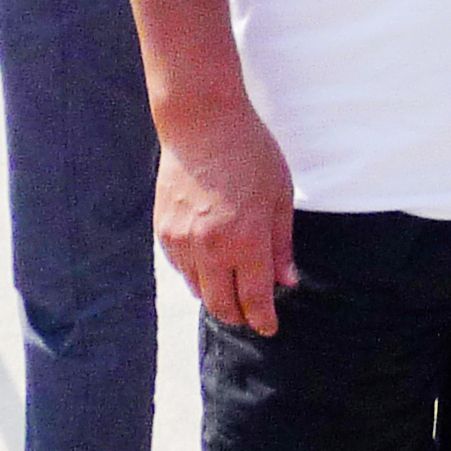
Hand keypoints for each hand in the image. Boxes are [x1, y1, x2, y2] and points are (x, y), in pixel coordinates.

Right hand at [154, 100, 297, 334]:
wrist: (202, 122)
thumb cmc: (250, 152)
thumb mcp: (280, 194)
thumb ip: (282, 243)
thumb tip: (287, 282)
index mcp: (247, 239)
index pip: (255, 299)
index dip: (263, 320)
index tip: (269, 328)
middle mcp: (212, 248)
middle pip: (222, 306)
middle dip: (239, 315)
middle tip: (251, 313)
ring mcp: (183, 241)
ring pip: (199, 290)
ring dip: (217, 294)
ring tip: (232, 284)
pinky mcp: (164, 231)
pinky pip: (181, 268)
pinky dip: (197, 273)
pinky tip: (210, 260)